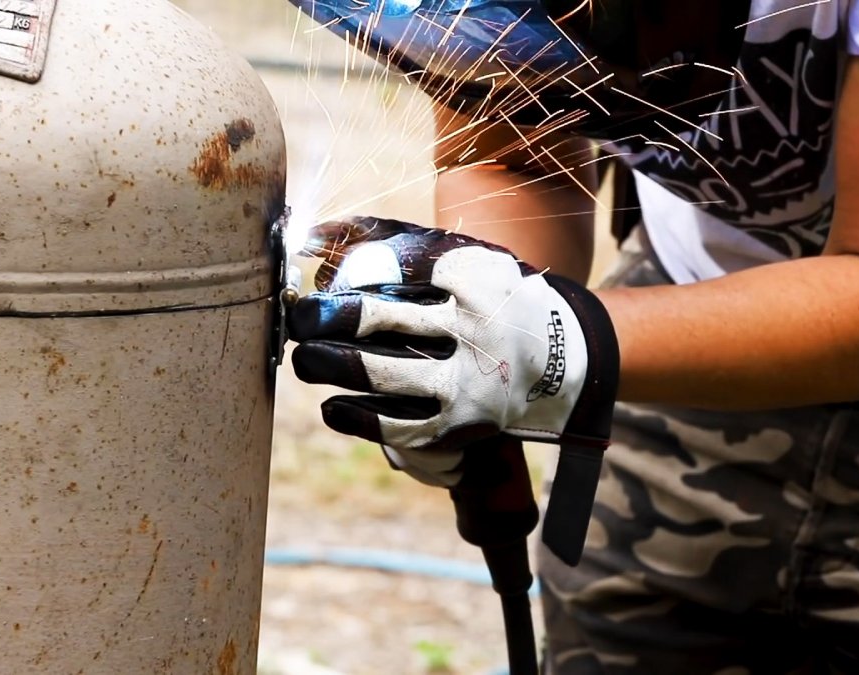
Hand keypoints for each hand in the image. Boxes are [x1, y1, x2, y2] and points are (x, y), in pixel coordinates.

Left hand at [289, 217, 619, 461]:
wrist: (556, 362)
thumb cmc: (487, 297)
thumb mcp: (457, 257)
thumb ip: (390, 238)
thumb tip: (311, 236)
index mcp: (474, 278)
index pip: (390, 269)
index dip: (344, 274)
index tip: (321, 278)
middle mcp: (474, 330)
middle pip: (376, 319)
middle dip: (323, 317)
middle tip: (301, 318)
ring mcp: (468, 382)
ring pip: (378, 374)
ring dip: (327, 364)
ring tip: (304, 358)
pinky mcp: (460, 426)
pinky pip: (394, 427)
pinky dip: (353, 416)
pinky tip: (331, 405)